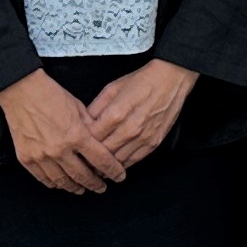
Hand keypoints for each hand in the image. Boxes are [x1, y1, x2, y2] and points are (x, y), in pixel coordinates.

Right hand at [0, 69, 118, 194]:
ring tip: (82, 188)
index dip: (113, 171)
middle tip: (101, 187)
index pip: (101, 160)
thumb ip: (91, 127)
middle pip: (82, 175)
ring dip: (75, 187)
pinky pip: (43, 178)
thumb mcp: (79, 108)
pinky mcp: (26, 158)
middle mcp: (60, 149)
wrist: (22, 91)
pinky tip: (61, 183)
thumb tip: (102, 142)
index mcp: (77, 135)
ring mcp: (42, 156)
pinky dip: (54, 184)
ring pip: (62, 181)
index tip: (119, 176)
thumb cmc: (51, 95)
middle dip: (95, 184)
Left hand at [81, 57, 198, 171]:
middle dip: (90, 157)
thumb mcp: (112, 88)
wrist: (171, 80)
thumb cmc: (142, 81)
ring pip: (117, 161)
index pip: (91, 137)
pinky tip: (113, 164)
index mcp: (116, 113)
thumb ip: (96, 107)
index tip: (75, 145)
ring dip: (104, 165)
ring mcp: (143, 138)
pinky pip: (133, 161)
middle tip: (80, 161)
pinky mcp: (153, 143)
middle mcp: (130, 129)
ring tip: (94, 166)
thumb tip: (82, 123)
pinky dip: (121, 164)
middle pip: (103, 152)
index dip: (81, 142)